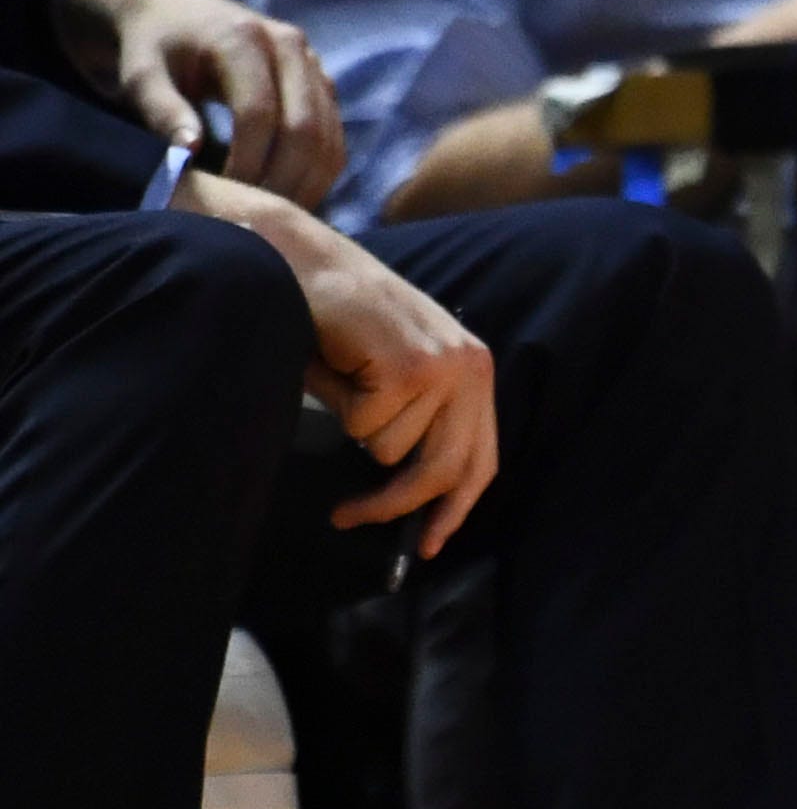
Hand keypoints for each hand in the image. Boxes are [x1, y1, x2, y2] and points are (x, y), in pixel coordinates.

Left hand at [56, 0, 343, 208]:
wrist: (172, 10)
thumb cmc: (152, 47)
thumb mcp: (142, 74)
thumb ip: (162, 110)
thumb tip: (188, 152)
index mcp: (244, 39)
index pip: (259, 113)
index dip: (246, 162)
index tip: (227, 199)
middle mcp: (290, 45)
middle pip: (305, 127)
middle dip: (283, 179)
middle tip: (258, 217)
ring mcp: (312, 62)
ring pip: (329, 136)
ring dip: (308, 182)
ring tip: (276, 214)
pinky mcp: (321, 82)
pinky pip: (334, 135)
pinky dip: (320, 171)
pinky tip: (293, 195)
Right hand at [178, 172, 498, 556]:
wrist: (304, 262)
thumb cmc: (340, 324)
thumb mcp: (391, 376)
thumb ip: (413, 423)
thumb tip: (404, 502)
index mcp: (473, 371)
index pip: (480, 460)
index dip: (454, 509)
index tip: (425, 545)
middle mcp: (470, 369)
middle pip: (441, 471)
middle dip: (390, 505)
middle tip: (346, 517)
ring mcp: (442, 367)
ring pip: (389, 450)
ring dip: (353, 426)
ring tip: (345, 379)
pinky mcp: (407, 367)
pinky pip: (362, 424)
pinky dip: (337, 405)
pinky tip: (336, 364)